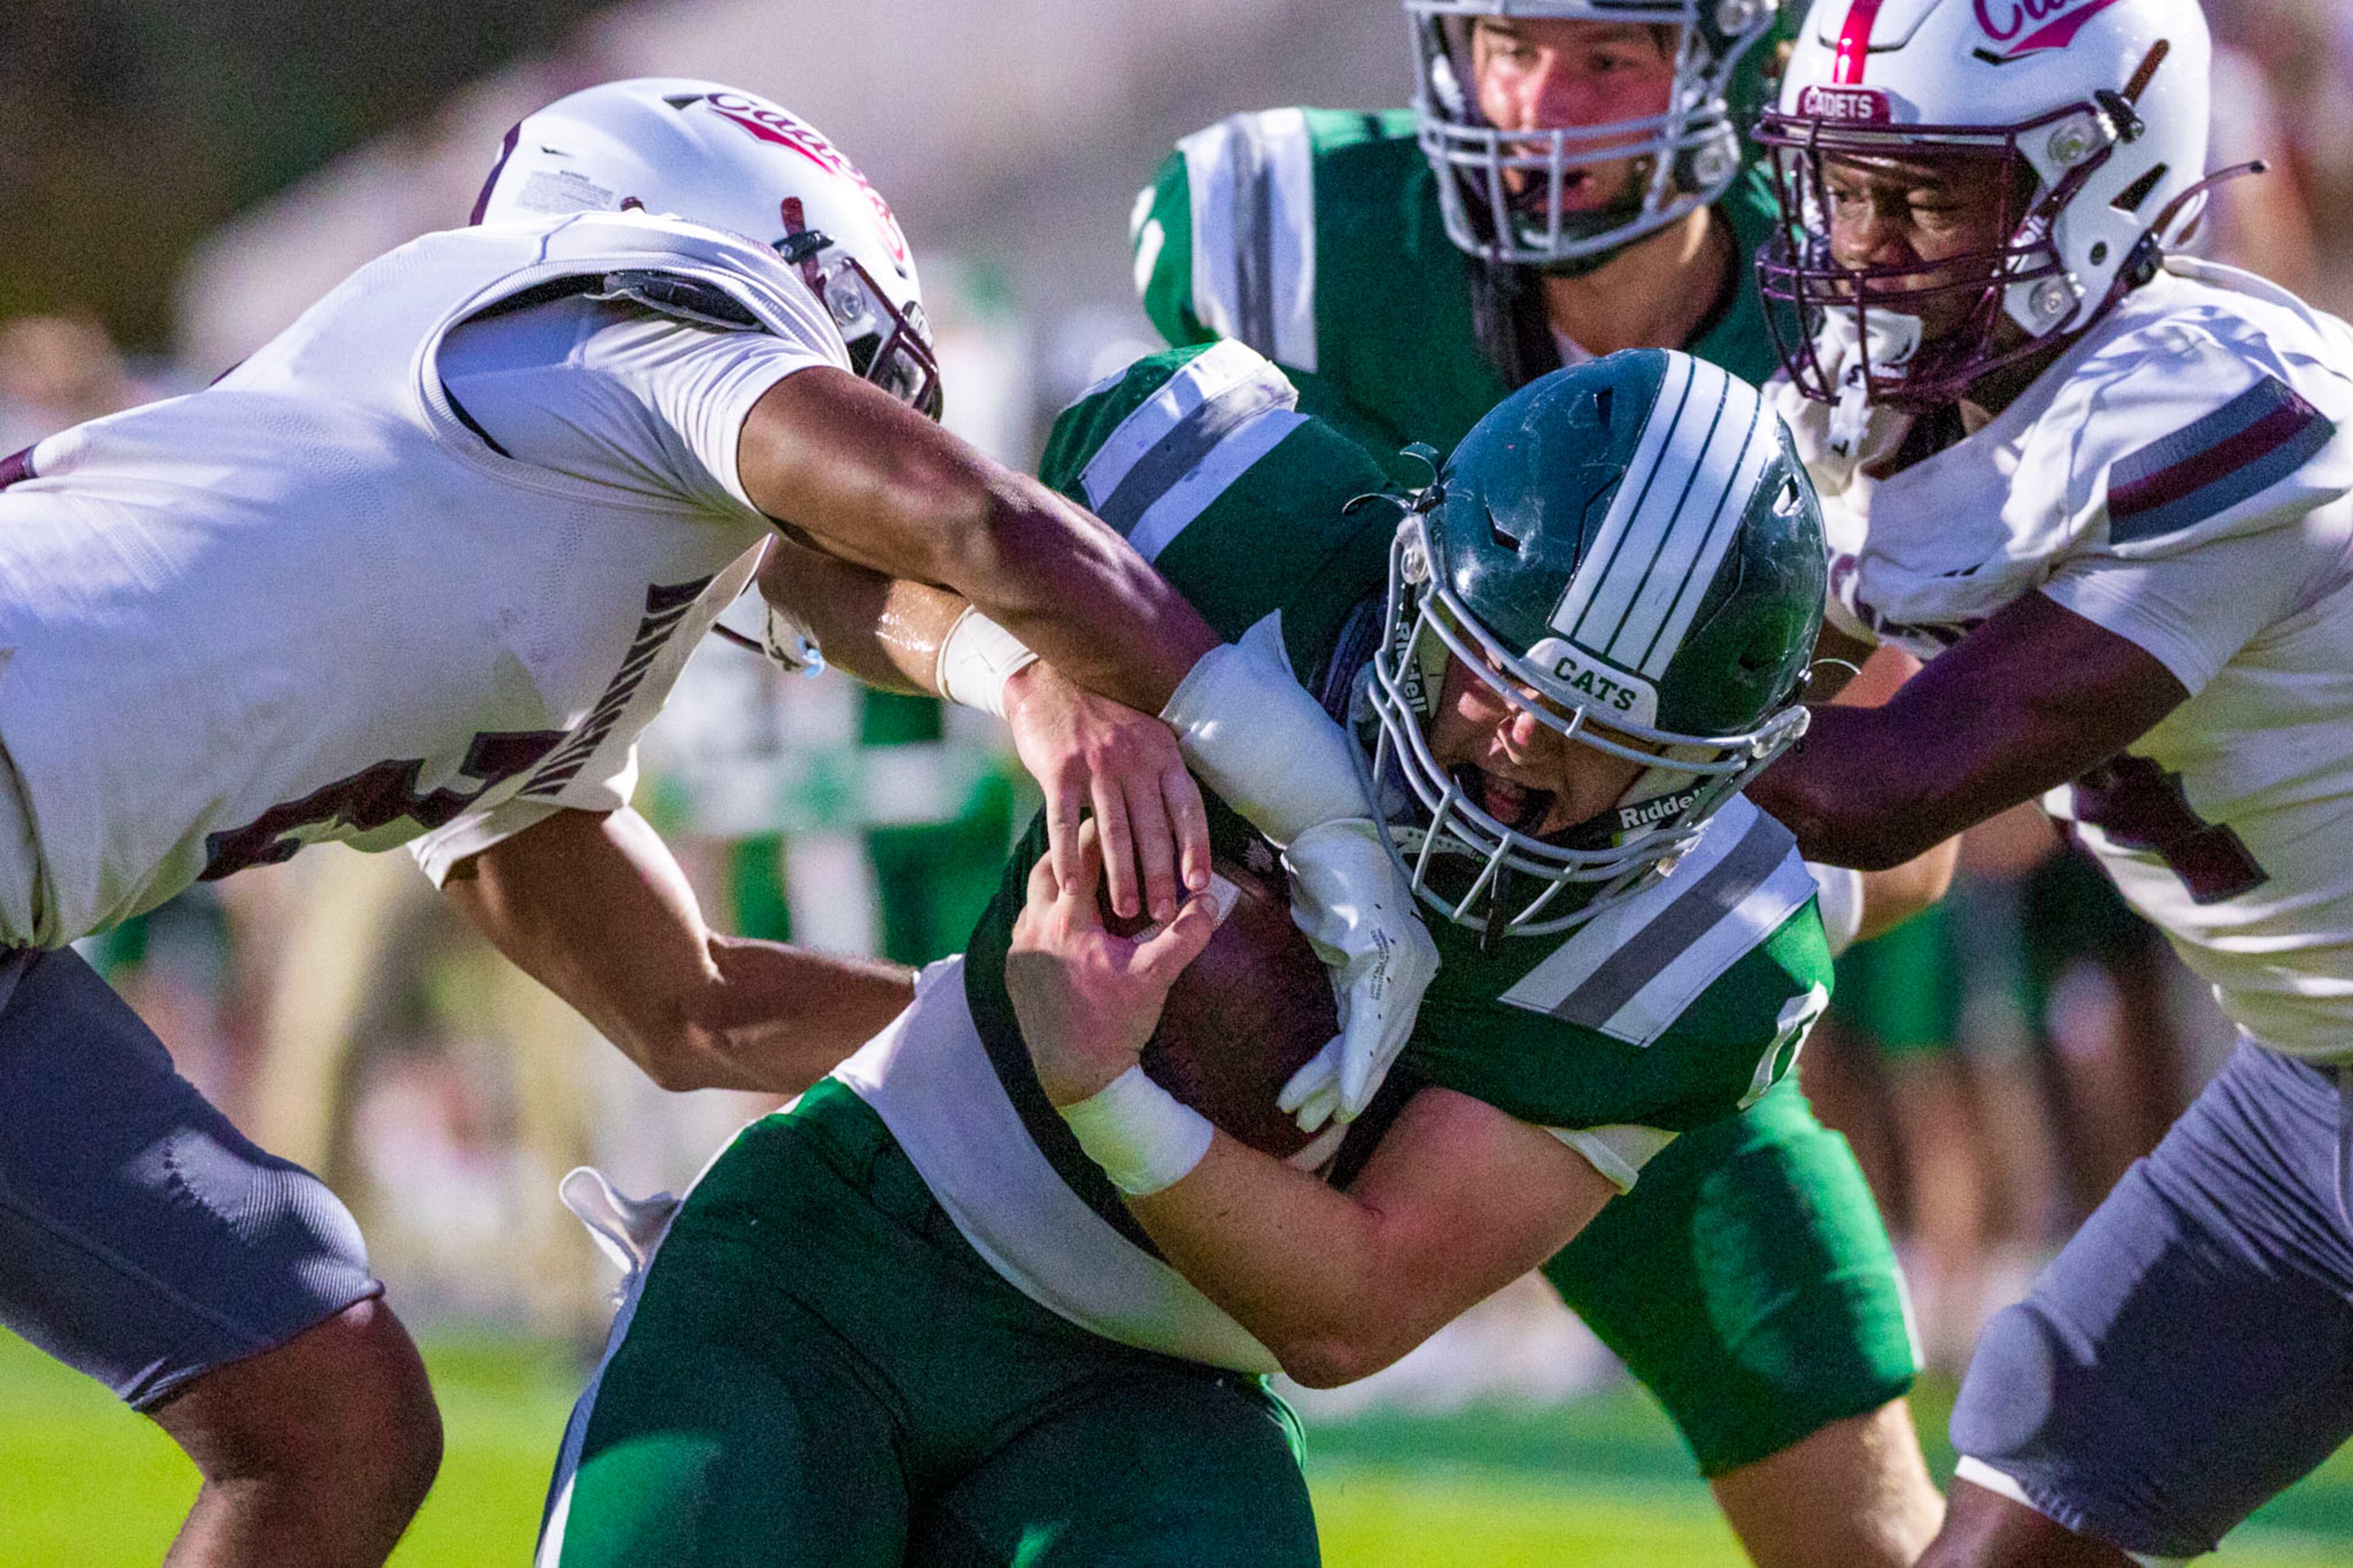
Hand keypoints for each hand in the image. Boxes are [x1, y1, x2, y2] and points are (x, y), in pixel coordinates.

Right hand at [1004, 660, 1210, 923]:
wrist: (1049, 677)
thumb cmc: (1103, 715)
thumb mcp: (1145, 731)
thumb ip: (1162, 771)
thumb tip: (1184, 825)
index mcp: (1162, 752)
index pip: (1188, 808)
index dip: (1195, 849)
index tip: (1199, 884)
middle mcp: (1134, 759)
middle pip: (1153, 829)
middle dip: (1160, 877)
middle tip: (1163, 914)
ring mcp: (1096, 764)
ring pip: (1114, 833)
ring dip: (1121, 877)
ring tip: (1127, 910)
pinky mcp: (1058, 770)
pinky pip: (1065, 824)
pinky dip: (1068, 858)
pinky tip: (1071, 887)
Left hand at [1006, 819, 1219, 1106]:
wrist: (1071, 1074)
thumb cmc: (1111, 1025)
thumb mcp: (1156, 978)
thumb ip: (1185, 935)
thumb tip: (1211, 900)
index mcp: (1069, 919)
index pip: (1082, 853)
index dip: (1104, 830)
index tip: (1120, 816)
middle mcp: (1036, 924)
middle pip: (1050, 864)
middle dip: (1075, 848)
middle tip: (1102, 839)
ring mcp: (1020, 945)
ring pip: (1034, 891)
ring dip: (1059, 877)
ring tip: (1087, 873)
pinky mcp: (1014, 966)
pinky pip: (1027, 920)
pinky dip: (1048, 907)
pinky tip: (1070, 917)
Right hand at [1275, 819, 1439, 1131]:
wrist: (1327, 829)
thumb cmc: (1327, 876)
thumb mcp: (1337, 937)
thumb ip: (1344, 974)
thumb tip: (1335, 1003)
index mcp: (1408, 967)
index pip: (1383, 1034)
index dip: (1355, 1073)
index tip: (1329, 1104)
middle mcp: (1415, 971)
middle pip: (1383, 1048)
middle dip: (1346, 1090)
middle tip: (1314, 1124)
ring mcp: (1402, 967)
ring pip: (1373, 1046)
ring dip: (1335, 1085)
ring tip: (1304, 1116)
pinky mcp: (1381, 961)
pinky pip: (1368, 1027)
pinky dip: (1352, 1065)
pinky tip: (1339, 1097)